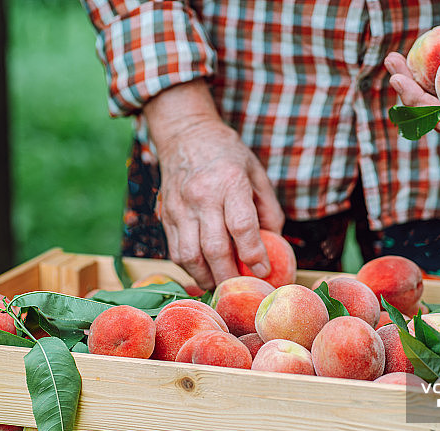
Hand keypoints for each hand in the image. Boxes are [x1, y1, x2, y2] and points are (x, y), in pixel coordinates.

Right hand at [144, 81, 284, 289]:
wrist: (185, 133)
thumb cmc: (227, 154)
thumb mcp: (256, 172)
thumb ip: (268, 208)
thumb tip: (274, 243)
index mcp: (230, 182)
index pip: (242, 226)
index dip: (254, 253)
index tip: (263, 270)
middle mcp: (202, 196)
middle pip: (214, 248)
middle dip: (230, 275)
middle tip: (242, 289)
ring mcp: (180, 207)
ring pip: (190, 255)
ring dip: (206, 278)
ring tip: (220, 286)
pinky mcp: (165, 216)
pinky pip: (175, 251)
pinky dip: (190, 268)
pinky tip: (203, 272)